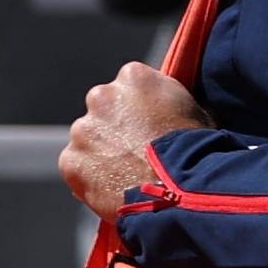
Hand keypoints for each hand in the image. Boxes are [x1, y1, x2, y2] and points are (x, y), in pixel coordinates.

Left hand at [59, 61, 207, 218]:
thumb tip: (165, 109)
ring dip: (100, 152)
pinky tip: (112, 188)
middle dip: (114, 127)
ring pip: (87, 139)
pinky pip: (76, 167)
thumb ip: (167, 101)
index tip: (146, 127)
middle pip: (103, 110)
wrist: (181, 191)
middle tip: (133, 152)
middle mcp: (102, 96)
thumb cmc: (196, 152)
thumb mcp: (194, 110)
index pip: (128, 87)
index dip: (138, 110)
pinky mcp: (71, 160)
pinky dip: (89, 177)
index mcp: (133, 76)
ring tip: (125, 175)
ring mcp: (83, 129)